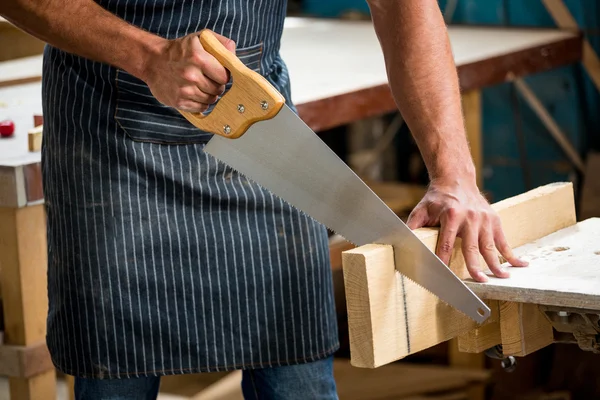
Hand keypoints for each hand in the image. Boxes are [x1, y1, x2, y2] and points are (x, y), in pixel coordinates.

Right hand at [142, 30, 235, 112]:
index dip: (223, 75)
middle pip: (218, 89)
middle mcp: (190, 74)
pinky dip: (201, 102)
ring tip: (200, 85)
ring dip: (209, 94)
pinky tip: (194, 92)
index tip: (218, 72)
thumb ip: (221, 44)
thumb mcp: (200, 38)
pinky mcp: (179, 102)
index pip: (224, 76)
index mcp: (198, 57)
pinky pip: (201, 107)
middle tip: (209, 79)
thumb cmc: (180, 50)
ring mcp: (184, 90)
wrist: (153, 61)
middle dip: (217, 85)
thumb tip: (233, 57)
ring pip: (211, 100)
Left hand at [407, 178, 527, 281]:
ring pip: (490, 245)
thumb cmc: (437, 198)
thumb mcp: (421, 209)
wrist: (456, 180)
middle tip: (479, 281)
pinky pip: (503, 240)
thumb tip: (401, 242)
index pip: (446, 243)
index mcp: (451, 215)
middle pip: (472, 246)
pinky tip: (520, 264)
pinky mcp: (494, 219)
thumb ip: (413, 226)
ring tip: (501, 277)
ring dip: (496, 263)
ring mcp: (485, 218)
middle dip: (475, 265)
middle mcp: (471, 217)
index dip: (443, 260)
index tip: (443, 275)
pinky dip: (511, 253)